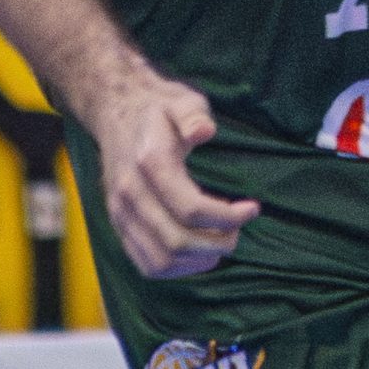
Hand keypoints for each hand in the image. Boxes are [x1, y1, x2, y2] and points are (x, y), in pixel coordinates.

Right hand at [86, 70, 260, 280]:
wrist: (116, 111)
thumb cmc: (159, 108)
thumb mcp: (181, 99)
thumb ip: (192, 115)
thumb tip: (205, 131)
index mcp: (149, 163)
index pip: (190, 207)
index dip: (226, 216)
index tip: (252, 209)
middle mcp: (129, 193)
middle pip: (176, 240)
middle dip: (216, 243)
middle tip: (239, 231)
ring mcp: (120, 212)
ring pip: (159, 260)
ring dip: (197, 261)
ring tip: (222, 243)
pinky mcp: (118, 224)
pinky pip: (145, 263)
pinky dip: (177, 268)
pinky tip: (200, 255)